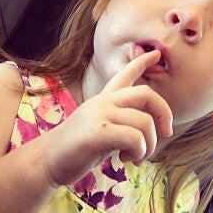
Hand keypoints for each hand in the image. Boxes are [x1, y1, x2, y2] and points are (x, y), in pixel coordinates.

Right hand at [42, 50, 173, 185]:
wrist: (47, 160)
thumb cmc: (74, 150)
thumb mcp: (97, 129)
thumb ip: (117, 123)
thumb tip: (144, 131)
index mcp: (102, 100)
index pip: (124, 75)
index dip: (142, 63)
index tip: (157, 52)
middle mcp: (103, 102)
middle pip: (147, 94)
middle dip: (164, 114)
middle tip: (165, 133)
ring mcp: (100, 114)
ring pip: (145, 123)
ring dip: (149, 145)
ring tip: (136, 157)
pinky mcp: (98, 132)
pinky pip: (135, 138)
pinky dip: (138, 152)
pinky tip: (126, 159)